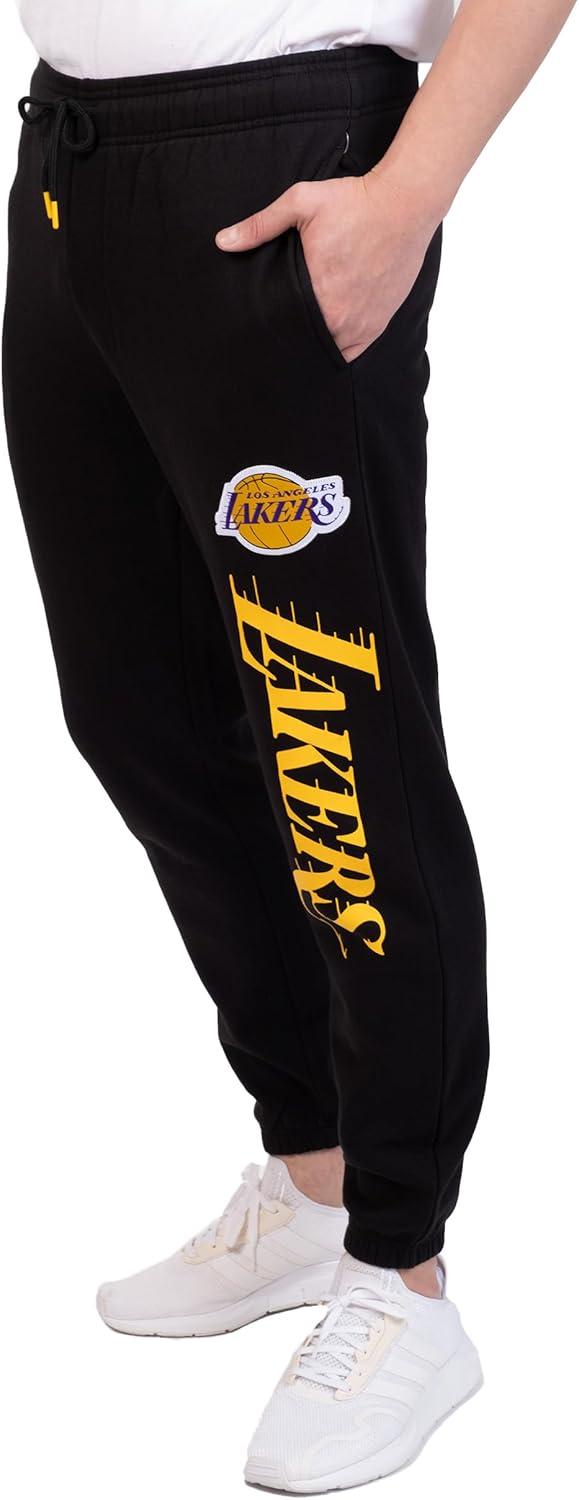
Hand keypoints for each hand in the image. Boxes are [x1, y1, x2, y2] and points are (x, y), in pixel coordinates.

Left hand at [215, 172, 436, 362]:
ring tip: (300, 338)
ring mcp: (364, 323)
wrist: (405, 204)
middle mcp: (342, 316)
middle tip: (277, 334)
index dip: (272, 329)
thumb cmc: (355, 202)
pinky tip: (327, 341)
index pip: (284, 327)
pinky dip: (340, 349)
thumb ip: (260, 225)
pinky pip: (354, 351)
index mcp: (317, 293)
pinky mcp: (380, 322)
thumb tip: (223, 242)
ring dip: (316, 345)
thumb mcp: (301, 203)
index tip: (261, 327)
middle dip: (292, 339)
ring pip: (330, 350)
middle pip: (306, 342)